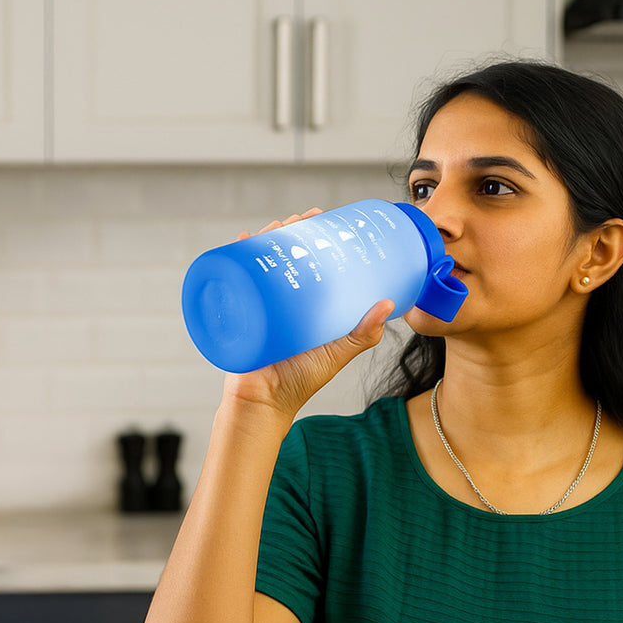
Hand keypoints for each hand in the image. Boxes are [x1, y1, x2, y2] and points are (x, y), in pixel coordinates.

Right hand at [221, 210, 394, 419]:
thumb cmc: (300, 381)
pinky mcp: (240, 310)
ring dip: (267, 236)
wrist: (263, 403)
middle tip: (303, 219)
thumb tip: (387, 303)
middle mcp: (281, 298)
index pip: (309, 260)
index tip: (323, 220)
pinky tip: (244, 240)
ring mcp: (259, 302)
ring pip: (260, 260)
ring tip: (278, 226)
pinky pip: (234, 278)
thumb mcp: (337, 353)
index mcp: (304, 303)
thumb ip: (362, 333)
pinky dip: (235, 256)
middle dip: (291, 230)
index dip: (314, 237)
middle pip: (284, 254)